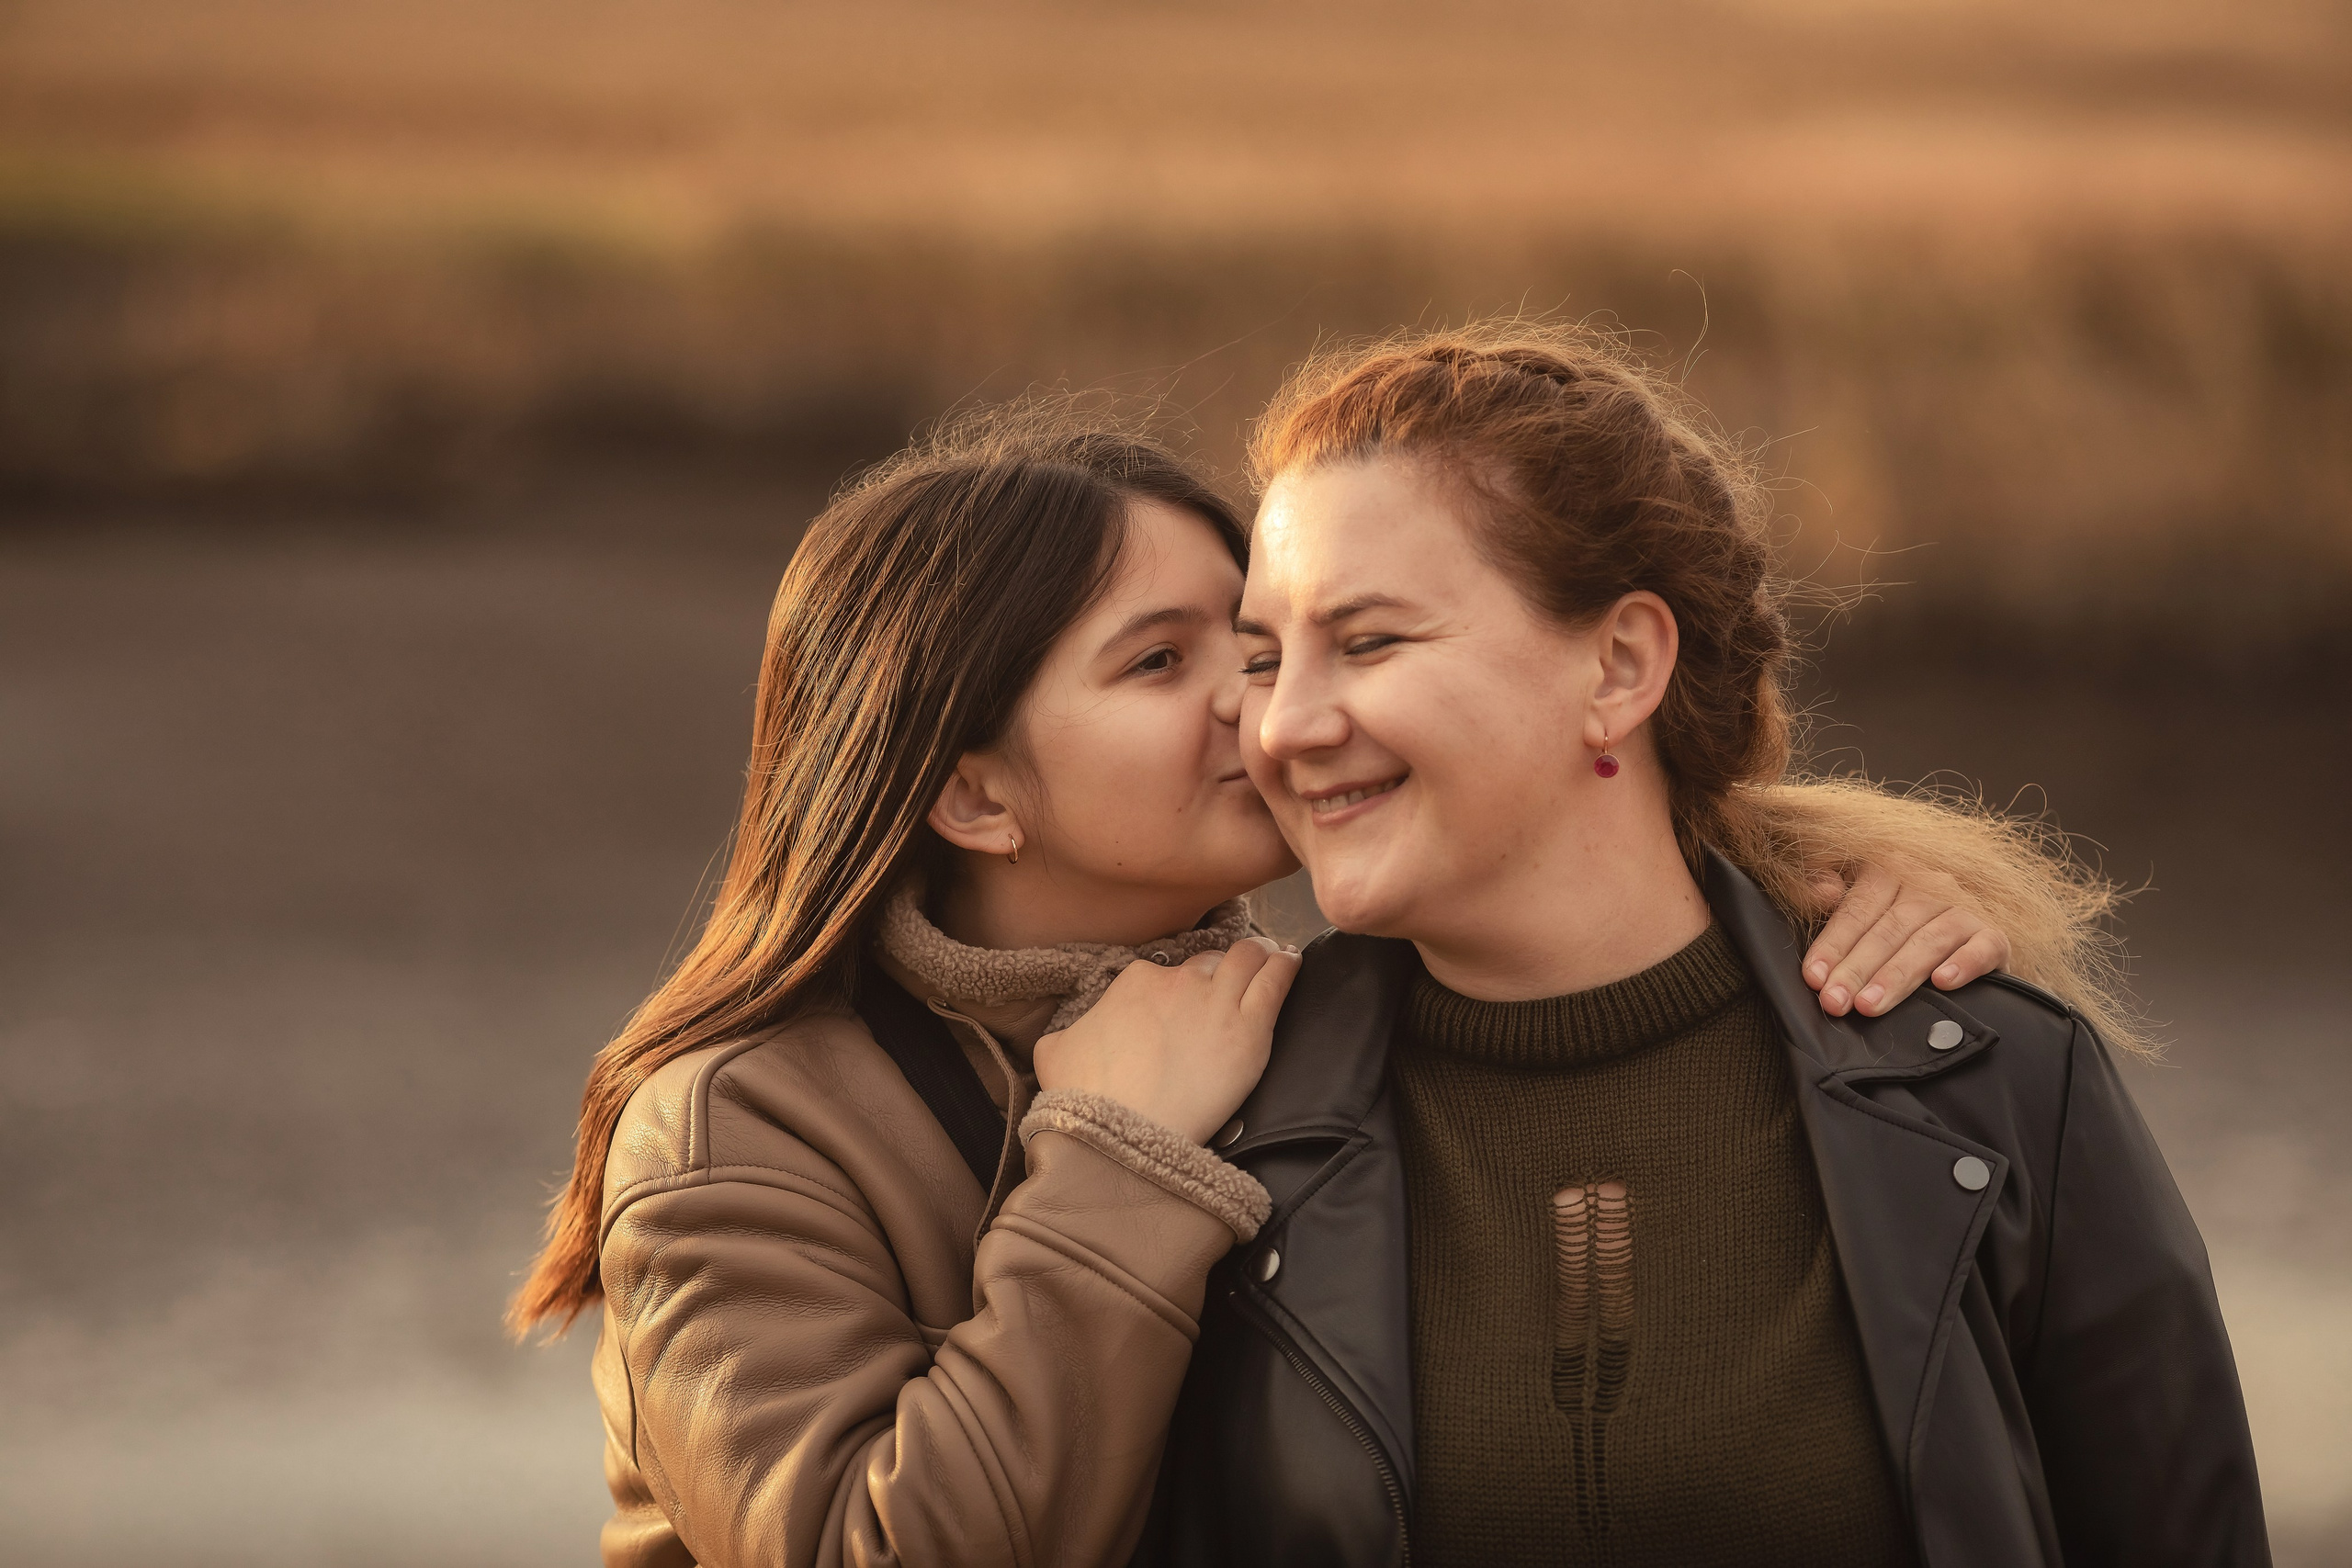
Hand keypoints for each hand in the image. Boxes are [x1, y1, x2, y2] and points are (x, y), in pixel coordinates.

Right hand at [1033, 936, 1300, 1144]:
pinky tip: (1292, 962)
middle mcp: (1179, 981)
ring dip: (1261, 955)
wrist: (1122, 1134)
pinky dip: (1286, 965)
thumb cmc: (1086, 1098)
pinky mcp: (1250, 1028)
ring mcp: (1216, 1001)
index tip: (1188, 1001)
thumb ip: (1064, 1034)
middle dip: (1224, 970)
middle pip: (1211, 963)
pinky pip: (1277, 979)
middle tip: (1234, 984)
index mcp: (1136, 981)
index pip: (1170, 971)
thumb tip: (1067, 1036)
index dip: (1182, 986)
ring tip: (1273, 959)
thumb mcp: (1054, 1052)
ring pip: (1250, 957)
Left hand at [1801, 864, 2011, 1017]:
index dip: (1833, 945)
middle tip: (1836, 1002)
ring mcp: (1965, 907)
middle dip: (1857, 969)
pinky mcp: (1995, 935)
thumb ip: (1836, 896)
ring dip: (1897, 975)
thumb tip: (1820, 892)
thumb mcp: (1864, 904)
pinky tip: (1943, 982)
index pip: (1857, 908)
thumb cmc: (1900, 925)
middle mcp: (1929, 883)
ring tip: (1870, 1004)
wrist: (1966, 940)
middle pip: (1888, 928)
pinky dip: (1964, 963)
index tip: (1814, 979)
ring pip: (1929, 940)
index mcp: (1891, 870)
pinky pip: (1983, 946)